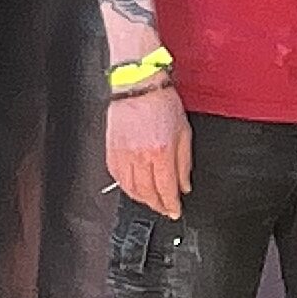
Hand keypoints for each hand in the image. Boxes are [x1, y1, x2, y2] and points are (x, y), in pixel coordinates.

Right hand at [106, 81, 190, 219]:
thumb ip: (184, 162)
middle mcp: (140, 157)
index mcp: (161, 152)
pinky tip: (133, 189)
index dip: (171, 204)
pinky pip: (117, 178)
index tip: (175, 211)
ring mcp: (123, 155)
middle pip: (147, 193)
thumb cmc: (162, 103)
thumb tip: (184, 185)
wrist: (138, 86)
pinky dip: (126, 188)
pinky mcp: (111, 151)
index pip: (166, 189)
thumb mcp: (184, 132)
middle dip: (157, 206)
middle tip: (164, 209)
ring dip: (142, 200)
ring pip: (130, 189)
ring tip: (151, 202)